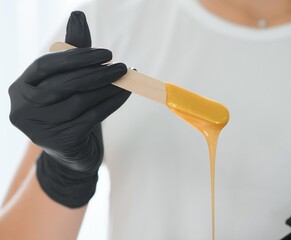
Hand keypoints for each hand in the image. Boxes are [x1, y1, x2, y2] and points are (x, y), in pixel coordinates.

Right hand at [8, 11, 129, 207]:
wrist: (72, 149)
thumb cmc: (68, 109)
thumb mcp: (68, 81)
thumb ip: (72, 52)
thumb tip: (78, 14)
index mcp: (21, 87)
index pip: (46, 65)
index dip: (77, 57)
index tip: (106, 53)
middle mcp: (23, 108)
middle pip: (64, 84)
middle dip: (97, 73)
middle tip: (122, 67)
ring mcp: (38, 128)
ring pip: (79, 101)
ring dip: (107, 88)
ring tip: (126, 79)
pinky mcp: (58, 142)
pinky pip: (90, 118)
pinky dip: (110, 104)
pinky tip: (125, 95)